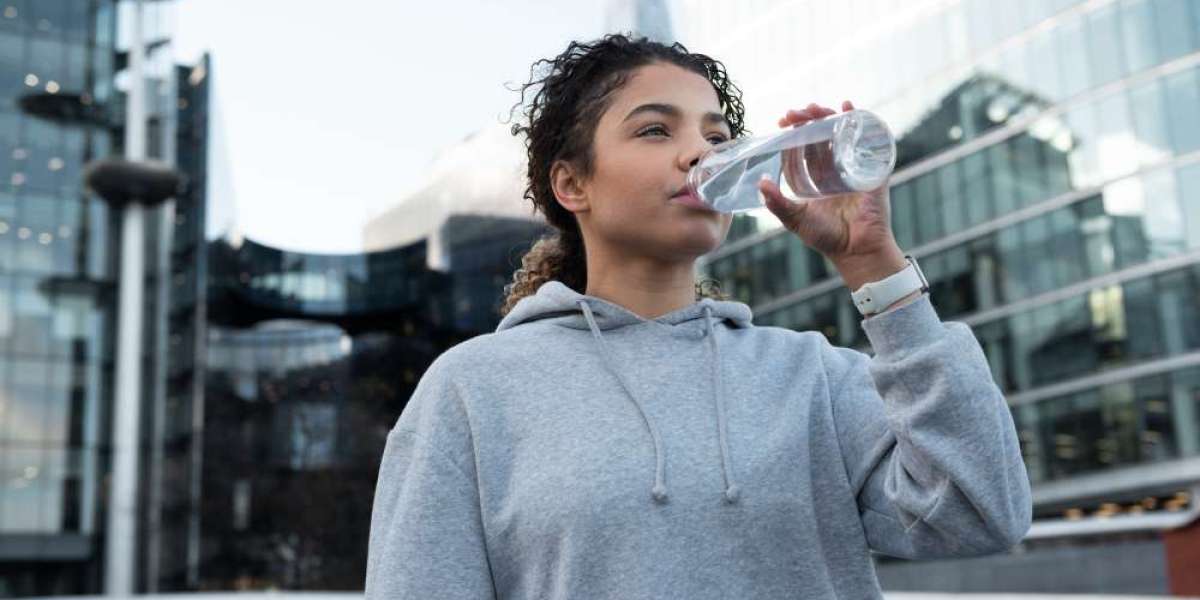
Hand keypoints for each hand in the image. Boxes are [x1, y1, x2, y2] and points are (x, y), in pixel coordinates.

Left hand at [758, 100, 906, 290]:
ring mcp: (853, 165)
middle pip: (821, 135)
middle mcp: (834, 168)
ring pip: (840, 132)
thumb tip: (760, 183)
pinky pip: (867, 138)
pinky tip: (848, 107)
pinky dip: (860, 120)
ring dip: (827, 115)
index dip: (793, 133)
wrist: (856, 250)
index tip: (781, 122)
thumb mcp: (796, 219)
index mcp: (816, 178)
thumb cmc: (827, 238)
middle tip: (792, 114)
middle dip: (807, 119)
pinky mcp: (871, 167)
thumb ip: (777, 203)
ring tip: (813, 108)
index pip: (803, 147)